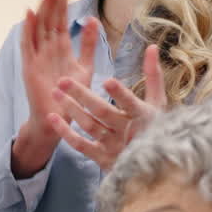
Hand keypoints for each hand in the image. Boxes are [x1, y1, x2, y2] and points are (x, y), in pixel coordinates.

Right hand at [12, 0, 98, 177]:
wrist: (59, 121)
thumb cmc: (71, 97)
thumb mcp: (85, 66)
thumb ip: (89, 44)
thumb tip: (93, 20)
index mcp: (60, 49)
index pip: (60, 20)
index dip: (62, 2)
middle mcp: (47, 50)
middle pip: (49, 20)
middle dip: (53, 0)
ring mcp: (37, 59)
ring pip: (38, 28)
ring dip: (42, 10)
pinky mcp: (30, 69)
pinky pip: (28, 46)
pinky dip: (27, 30)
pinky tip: (29, 14)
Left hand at [48, 44, 167, 170]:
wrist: (153, 165)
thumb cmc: (156, 127)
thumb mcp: (158, 103)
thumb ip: (153, 75)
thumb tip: (152, 46)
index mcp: (142, 115)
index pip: (130, 103)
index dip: (119, 93)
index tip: (107, 81)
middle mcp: (126, 131)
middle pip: (101, 111)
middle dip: (82, 95)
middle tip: (63, 80)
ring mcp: (112, 145)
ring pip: (89, 125)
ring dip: (71, 108)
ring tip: (55, 92)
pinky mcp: (101, 157)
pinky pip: (80, 144)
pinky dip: (66, 132)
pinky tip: (53, 118)